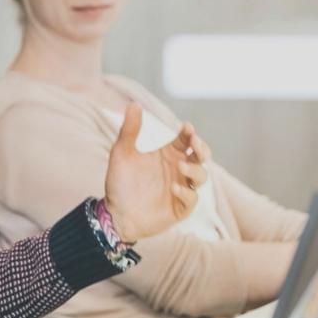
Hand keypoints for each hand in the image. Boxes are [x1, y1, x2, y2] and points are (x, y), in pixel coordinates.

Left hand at [102, 104, 208, 242]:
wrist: (115, 213)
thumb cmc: (120, 182)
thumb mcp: (122, 153)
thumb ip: (130, 130)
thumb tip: (134, 104)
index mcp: (168, 154)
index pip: (186, 139)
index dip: (190, 132)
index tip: (187, 127)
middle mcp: (178, 169)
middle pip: (201, 155)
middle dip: (202, 148)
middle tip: (194, 143)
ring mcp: (182, 188)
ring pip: (202, 176)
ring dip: (195, 169)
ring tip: (181, 166)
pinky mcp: (180, 207)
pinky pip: (192, 199)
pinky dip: (186, 193)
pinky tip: (174, 188)